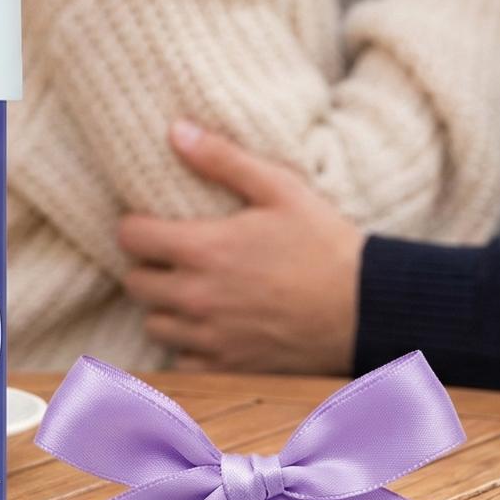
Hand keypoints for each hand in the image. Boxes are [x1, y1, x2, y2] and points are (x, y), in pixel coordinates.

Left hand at [117, 123, 362, 374]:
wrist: (369, 309)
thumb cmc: (326, 244)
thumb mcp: (280, 189)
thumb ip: (223, 160)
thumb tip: (176, 131)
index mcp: (204, 249)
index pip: (131, 238)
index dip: (136, 228)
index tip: (152, 225)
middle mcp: (198, 297)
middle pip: (135, 283)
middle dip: (148, 266)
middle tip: (173, 258)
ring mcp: (212, 337)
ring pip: (154, 324)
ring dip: (165, 308)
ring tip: (191, 292)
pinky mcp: (230, 368)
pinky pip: (182, 363)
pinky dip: (188, 348)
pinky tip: (210, 328)